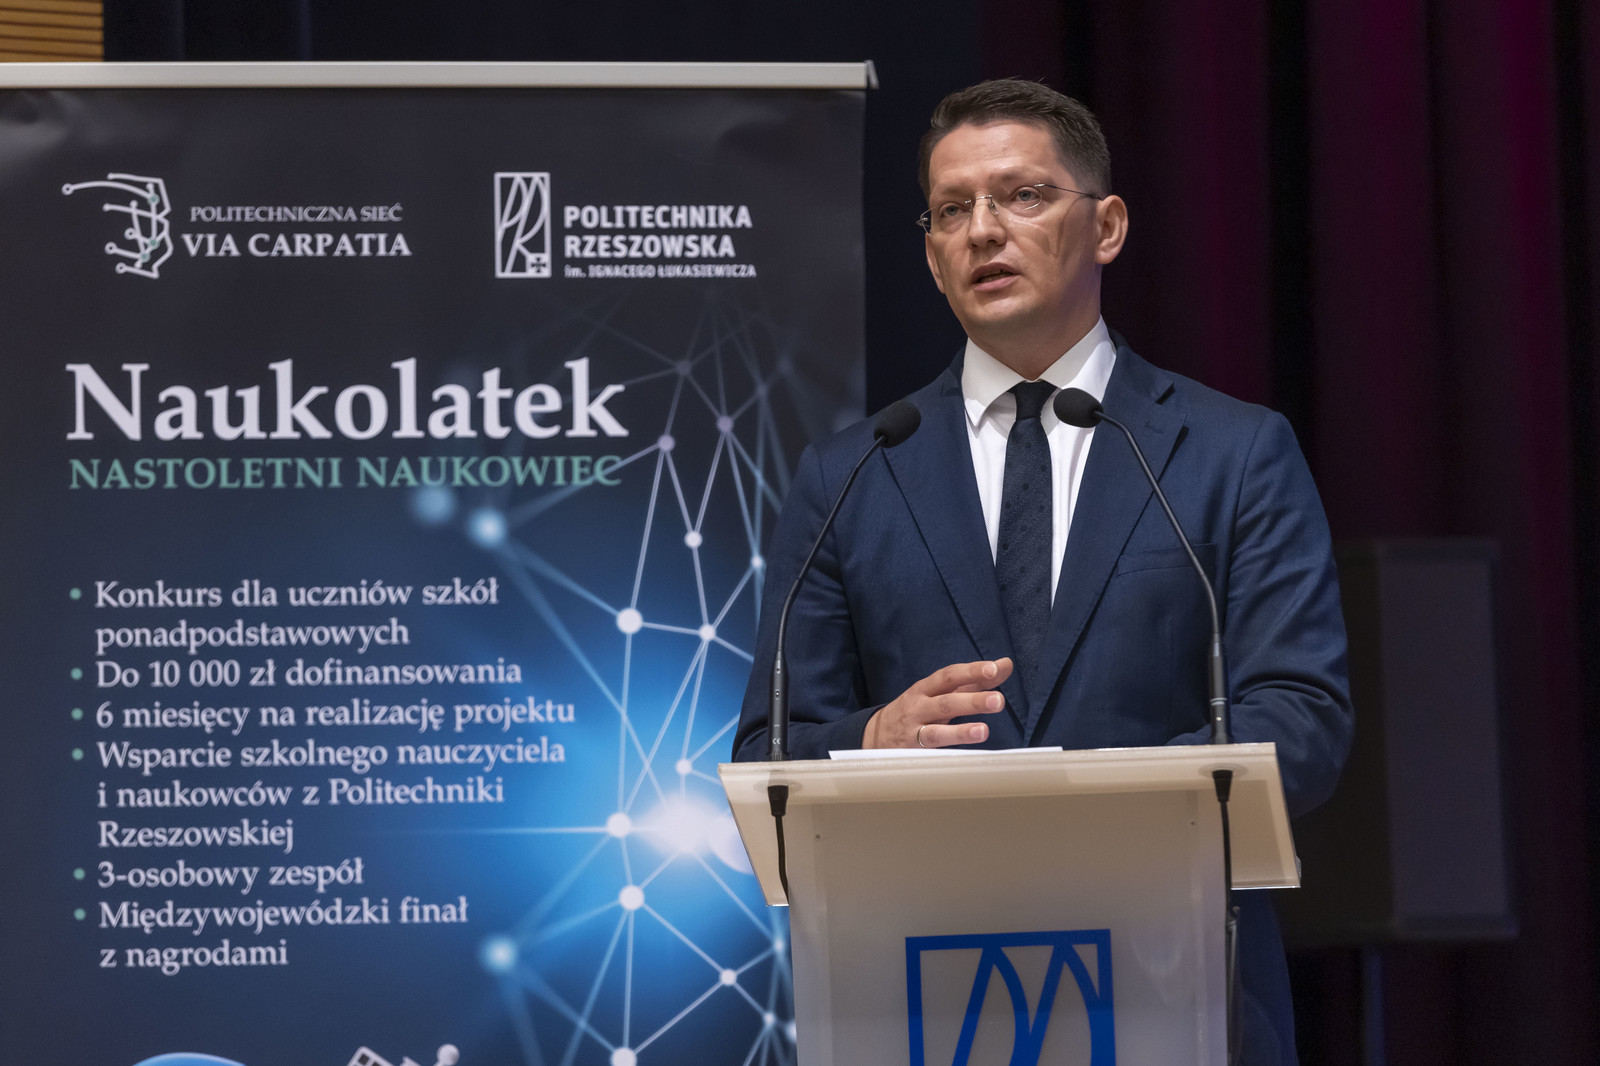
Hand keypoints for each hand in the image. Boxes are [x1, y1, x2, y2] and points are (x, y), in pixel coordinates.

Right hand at [862, 658, 1011, 748]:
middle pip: (946, 700)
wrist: (875, 735)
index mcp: (927, 688)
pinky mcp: (913, 749)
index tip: (996, 668)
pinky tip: (966, 751)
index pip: (950, 675)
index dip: (972, 671)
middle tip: (998, 700)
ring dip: (961, 730)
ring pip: (937, 729)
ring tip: (984, 731)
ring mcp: (914, 728)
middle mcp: (919, 705)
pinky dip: (948, 748)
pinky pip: (931, 749)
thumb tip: (1005, 665)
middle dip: (972, 700)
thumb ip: (973, 681)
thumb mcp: (940, 693)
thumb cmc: (916, 710)